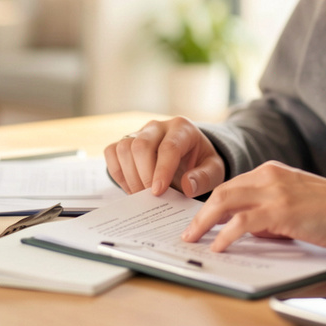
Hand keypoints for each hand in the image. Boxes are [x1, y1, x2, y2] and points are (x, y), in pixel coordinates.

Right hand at [103, 117, 225, 197]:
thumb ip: (204, 178)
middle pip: (141, 145)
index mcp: (182, 128)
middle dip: (144, 175)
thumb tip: (186, 186)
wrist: (189, 156)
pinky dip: (118, 173)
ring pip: (124, 148)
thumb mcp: (214, 170)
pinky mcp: (125, 141)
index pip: (169, 147)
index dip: (162, 170)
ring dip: (130, 176)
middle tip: (150, 198)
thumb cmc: (201, 163)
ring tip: (141, 196)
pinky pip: (112, 152)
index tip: (158, 192)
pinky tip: (131, 188)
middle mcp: (158, 126)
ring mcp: (139, 132)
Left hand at [180, 161, 325, 251]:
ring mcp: (273, 191)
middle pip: (222, 192)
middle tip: (189, 232)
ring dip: (204, 223)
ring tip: (193, 239)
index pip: (231, 186)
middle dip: (201, 214)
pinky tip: (218, 247)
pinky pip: (242, 222)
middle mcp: (268, 176)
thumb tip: (242, 228)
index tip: (198, 220)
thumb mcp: (292, 202)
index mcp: (270, 171)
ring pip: (225, 202)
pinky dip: (226, 235)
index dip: (211, 204)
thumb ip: (267, 209)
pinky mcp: (280, 210)